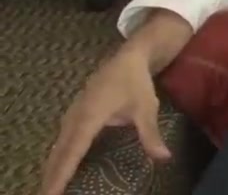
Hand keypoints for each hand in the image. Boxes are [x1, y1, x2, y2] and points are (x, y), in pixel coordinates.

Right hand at [40, 50, 170, 194]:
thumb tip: (163, 157)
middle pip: (59, 153)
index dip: (62, 174)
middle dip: (52, 176)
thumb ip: (150, 135)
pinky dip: (58, 156)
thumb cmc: (136, 83)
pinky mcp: (74, 114)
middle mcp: (75, 118)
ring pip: (57, 147)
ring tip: (50, 188)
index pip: (72, 152)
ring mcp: (72, 115)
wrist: (128, 58)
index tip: (52, 193)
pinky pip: (61, 140)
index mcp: (90, 117)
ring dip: (52, 167)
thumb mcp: (146, 108)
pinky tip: (59, 168)